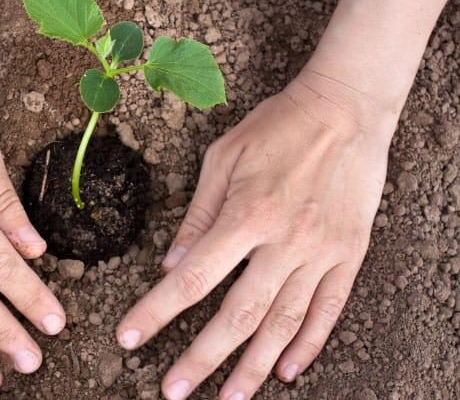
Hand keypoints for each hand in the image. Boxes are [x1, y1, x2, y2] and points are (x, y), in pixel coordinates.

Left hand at [117, 70, 396, 398]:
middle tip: (174, 391)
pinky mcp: (350, 255)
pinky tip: (286, 371)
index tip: (130, 337)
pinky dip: (307, 344)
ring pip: (283, 324)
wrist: (346, 108)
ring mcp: (322, 252)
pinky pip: (328, 309)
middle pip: (238, 315)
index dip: (157, 312)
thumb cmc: (277, 127)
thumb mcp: (223, 158)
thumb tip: (173, 264)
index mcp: (247, 214)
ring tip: (228, 399)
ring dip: (252, 367)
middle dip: (202, 359)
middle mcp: (285, 241)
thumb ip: (198, 215)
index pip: (194, 278)